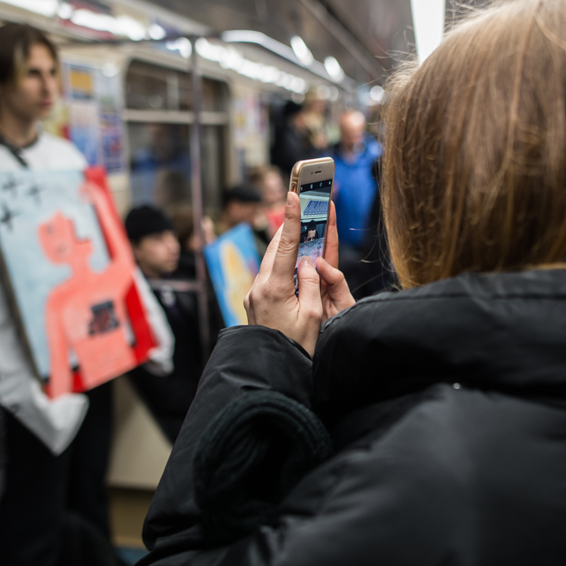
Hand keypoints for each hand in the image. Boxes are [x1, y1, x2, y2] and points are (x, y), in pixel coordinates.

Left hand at [244, 192, 353, 355]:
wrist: (270, 371)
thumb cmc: (296, 348)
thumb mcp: (312, 316)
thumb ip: (312, 282)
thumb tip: (308, 261)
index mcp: (274, 289)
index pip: (286, 246)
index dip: (292, 218)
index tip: (293, 194)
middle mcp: (259, 288)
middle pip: (276, 248)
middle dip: (291, 226)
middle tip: (304, 204)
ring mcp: (254, 294)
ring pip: (272, 260)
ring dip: (287, 243)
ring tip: (303, 226)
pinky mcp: (255, 300)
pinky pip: (270, 273)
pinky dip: (283, 261)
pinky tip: (296, 258)